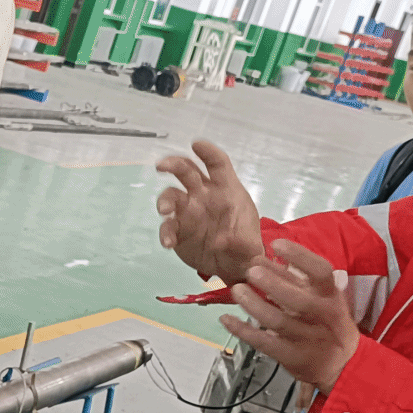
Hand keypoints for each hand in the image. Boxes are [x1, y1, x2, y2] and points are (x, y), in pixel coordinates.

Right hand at [157, 140, 265, 284]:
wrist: (234, 267)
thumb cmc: (246, 246)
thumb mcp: (251, 247)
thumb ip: (242, 243)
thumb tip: (223, 240)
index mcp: (226, 189)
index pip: (217, 164)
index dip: (208, 152)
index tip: (196, 145)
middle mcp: (204, 195)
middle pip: (186, 171)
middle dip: (173, 164)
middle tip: (161, 166)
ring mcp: (188, 211)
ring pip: (171, 195)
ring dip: (165, 200)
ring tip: (164, 211)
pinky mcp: (178, 229)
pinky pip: (168, 227)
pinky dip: (165, 232)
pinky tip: (168, 243)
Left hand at [221, 240, 359, 391]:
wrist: (343, 364)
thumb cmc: (327, 322)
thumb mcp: (321, 298)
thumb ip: (294, 279)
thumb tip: (261, 259)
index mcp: (331, 295)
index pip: (320, 271)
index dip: (299, 256)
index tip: (276, 244)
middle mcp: (322, 316)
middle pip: (298, 299)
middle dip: (273, 284)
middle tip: (251, 271)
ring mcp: (308, 339)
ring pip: (278, 321)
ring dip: (254, 305)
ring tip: (237, 290)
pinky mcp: (292, 357)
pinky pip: (264, 343)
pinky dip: (243, 331)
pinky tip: (226, 319)